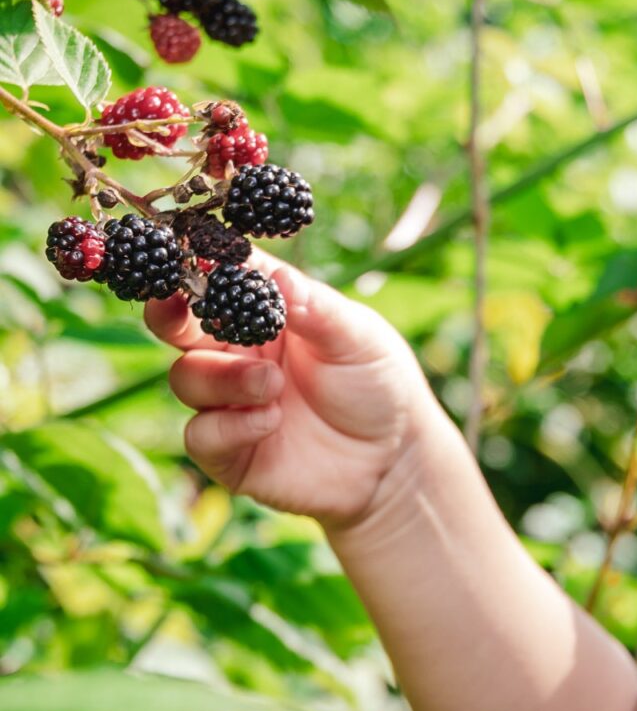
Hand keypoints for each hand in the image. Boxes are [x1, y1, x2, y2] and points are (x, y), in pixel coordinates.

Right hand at [144, 246, 438, 529]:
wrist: (393, 457)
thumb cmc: (377, 383)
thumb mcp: (358, 338)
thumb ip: (318, 310)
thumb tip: (278, 276)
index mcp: (269, 312)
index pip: (223, 277)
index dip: (202, 262)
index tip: (191, 253)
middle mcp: (239, 351)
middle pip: (179, 324)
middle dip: (169, 311)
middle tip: (178, 307)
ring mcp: (230, 401)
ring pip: (186, 378)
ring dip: (224, 378)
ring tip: (272, 383)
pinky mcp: (230, 450)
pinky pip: (201, 434)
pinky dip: (229, 426)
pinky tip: (271, 420)